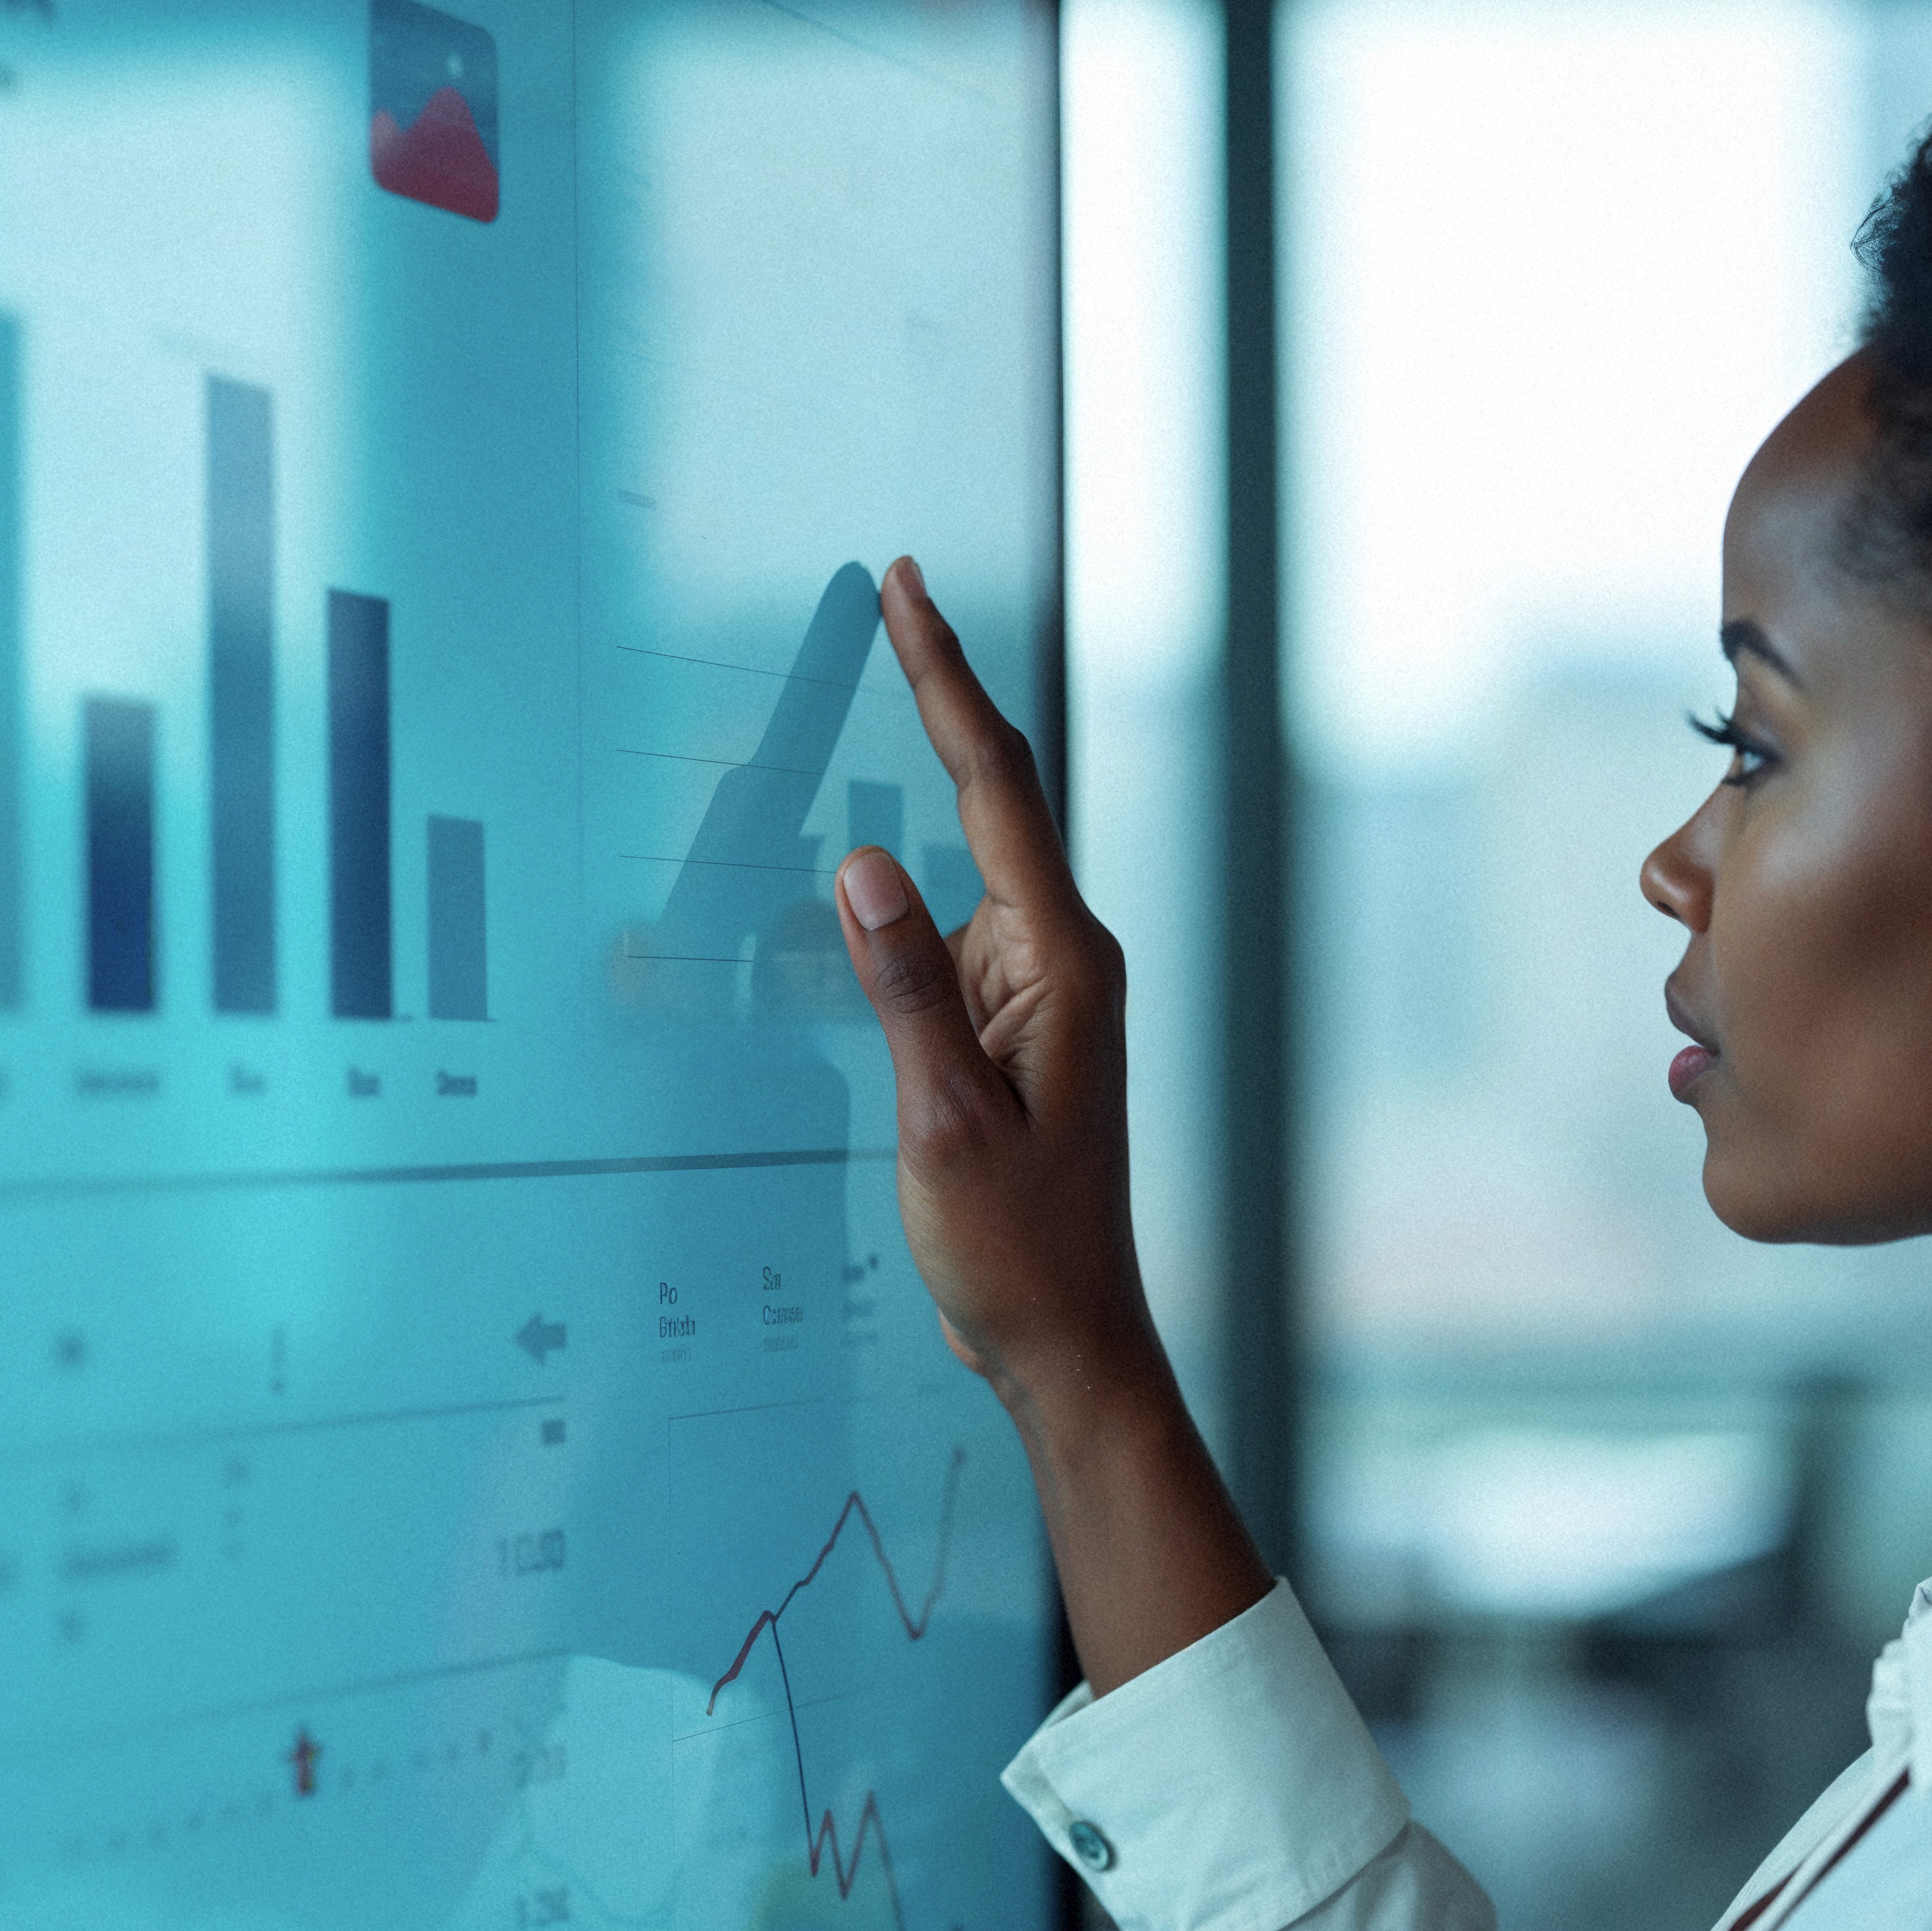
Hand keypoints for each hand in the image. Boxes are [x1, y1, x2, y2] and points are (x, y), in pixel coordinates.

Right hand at [835, 557, 1267, 1691]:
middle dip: (938, 696)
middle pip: (991, 799)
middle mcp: (1063, 960)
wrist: (1068, 1342)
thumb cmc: (1016, 1251)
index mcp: (1060, 964)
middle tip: (893, 588)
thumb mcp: (941, 1121)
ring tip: (874, 710)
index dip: (944, 681)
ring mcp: (1043, 993)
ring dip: (920, 798)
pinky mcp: (1017, 1031)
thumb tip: (863, 865)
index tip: (910, 589)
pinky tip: (869, 885)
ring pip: (964, 870)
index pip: (993, 788)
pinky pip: (952, 936)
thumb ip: (903, 987)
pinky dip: (907, 899)